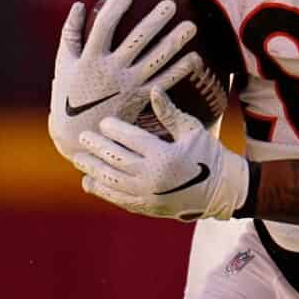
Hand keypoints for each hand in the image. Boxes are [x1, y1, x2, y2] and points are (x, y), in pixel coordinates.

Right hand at [47, 0, 200, 166]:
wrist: (80, 135)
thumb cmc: (69, 96)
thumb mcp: (63, 64)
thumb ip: (70, 33)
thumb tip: (79, 5)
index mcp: (90, 59)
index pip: (104, 27)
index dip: (115, 8)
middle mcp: (111, 71)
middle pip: (138, 40)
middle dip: (156, 20)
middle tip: (171, 4)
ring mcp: (128, 85)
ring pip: (156, 60)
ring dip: (175, 42)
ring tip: (192, 27)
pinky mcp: (140, 98)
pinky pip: (164, 82)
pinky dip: (180, 70)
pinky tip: (195, 58)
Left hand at [77, 89, 251, 220]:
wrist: (221, 192)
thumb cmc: (207, 155)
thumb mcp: (193, 131)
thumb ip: (170, 113)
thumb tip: (154, 89)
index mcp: (164, 156)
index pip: (131, 140)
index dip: (114, 130)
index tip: (103, 122)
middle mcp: (153, 177)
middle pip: (116, 160)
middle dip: (97, 147)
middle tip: (82, 137)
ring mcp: (148, 195)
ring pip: (112, 181)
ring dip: (92, 169)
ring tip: (78, 158)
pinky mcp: (147, 208)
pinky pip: (118, 199)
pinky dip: (101, 191)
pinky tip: (88, 182)